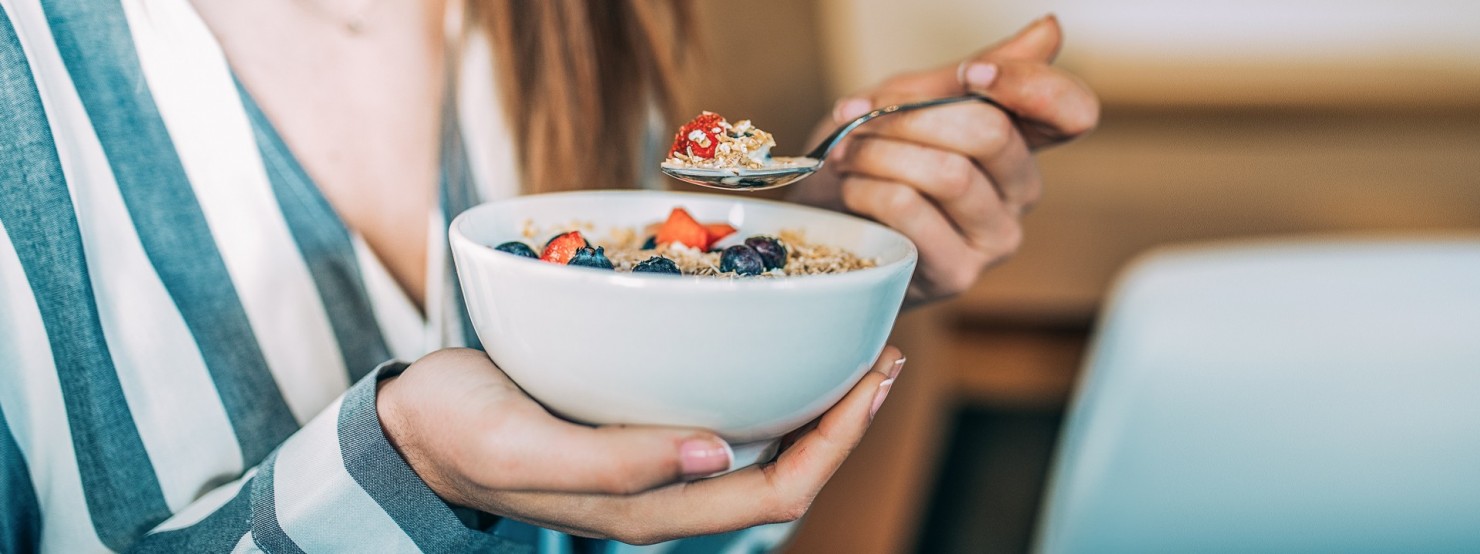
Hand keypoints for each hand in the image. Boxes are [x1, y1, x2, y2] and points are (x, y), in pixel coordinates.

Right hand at [378, 347, 905, 543]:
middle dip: (843, 420)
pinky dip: (765, 384)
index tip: (872, 377)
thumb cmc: (459, 431)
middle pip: (785, 471)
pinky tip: (774, 342)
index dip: (837, 442)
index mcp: (649, 508)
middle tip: (881, 353)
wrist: (413, 427)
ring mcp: (657, 465)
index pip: (776, 490)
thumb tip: (719, 450)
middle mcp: (667, 492)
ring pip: (761, 447)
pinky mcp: (641, 431)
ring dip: (814, 404)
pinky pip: (725, 417)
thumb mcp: (520, 447)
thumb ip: (614, 462)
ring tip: (849, 346)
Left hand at [790, 15, 1098, 305]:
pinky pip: (911, 208)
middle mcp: (1021, 192)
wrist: (826, 226)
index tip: (971, 74)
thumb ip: (973, 72)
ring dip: (879, 152)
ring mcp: (995, 238)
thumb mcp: (914, 101)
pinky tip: (851, 189)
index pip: (1073, 111)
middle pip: (991, 133)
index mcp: (1022, 143)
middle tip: (860, 117)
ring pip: (947, 172)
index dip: (1029, 85)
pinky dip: (868, 187)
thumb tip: (1050, 29)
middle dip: (911, 115)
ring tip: (846, 153)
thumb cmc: (874, 161)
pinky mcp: (957, 273)